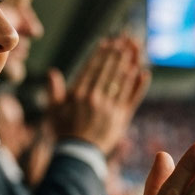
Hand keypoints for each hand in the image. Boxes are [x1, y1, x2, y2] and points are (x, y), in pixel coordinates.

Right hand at [48, 37, 150, 156]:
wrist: (79, 154)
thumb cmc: (64, 131)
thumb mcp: (54, 110)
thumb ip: (53, 90)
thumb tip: (52, 72)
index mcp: (79, 94)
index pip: (91, 68)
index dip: (100, 54)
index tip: (107, 42)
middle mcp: (95, 98)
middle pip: (108, 71)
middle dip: (116, 54)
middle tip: (123, 40)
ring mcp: (109, 107)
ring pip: (120, 81)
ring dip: (128, 63)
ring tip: (133, 50)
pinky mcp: (121, 117)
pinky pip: (131, 97)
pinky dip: (137, 84)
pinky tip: (142, 72)